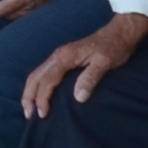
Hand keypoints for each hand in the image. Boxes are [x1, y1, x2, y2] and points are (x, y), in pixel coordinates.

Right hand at [21, 12, 147, 117]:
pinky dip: (37, 85)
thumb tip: (78, 98)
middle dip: (29, 96)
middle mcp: (58, 56)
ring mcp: (59, 56)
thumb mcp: (105, 63)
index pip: (47, 80)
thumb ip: (90, 78)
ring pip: (37, 74)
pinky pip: (43, 72)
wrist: (119, 33)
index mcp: (65, 57)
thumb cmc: (114, 48)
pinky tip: (39, 94)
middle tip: (28, 114)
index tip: (43, 114)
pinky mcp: (63, 58)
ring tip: (29, 108)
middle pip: (35, 76)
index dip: (42, 98)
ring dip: (30, 91)